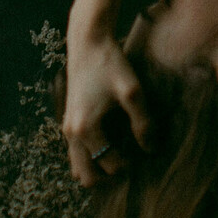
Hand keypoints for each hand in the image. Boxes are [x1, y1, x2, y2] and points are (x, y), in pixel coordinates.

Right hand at [62, 22, 152, 186]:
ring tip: (122, 155)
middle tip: (131, 162)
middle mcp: (71, 133)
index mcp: (86, 129)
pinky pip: (76, 151)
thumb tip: (150, 149)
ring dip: (97, 167)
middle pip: (86, 176)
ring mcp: (67, 127)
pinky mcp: (68, 119)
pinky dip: (91, 155)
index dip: (131, 164)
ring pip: (78, 165)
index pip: (110, 165)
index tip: (145, 153)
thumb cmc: (110, 64)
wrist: (88, 42)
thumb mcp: (132, 92)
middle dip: (109, 175)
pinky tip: (111, 142)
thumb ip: (143, 123)